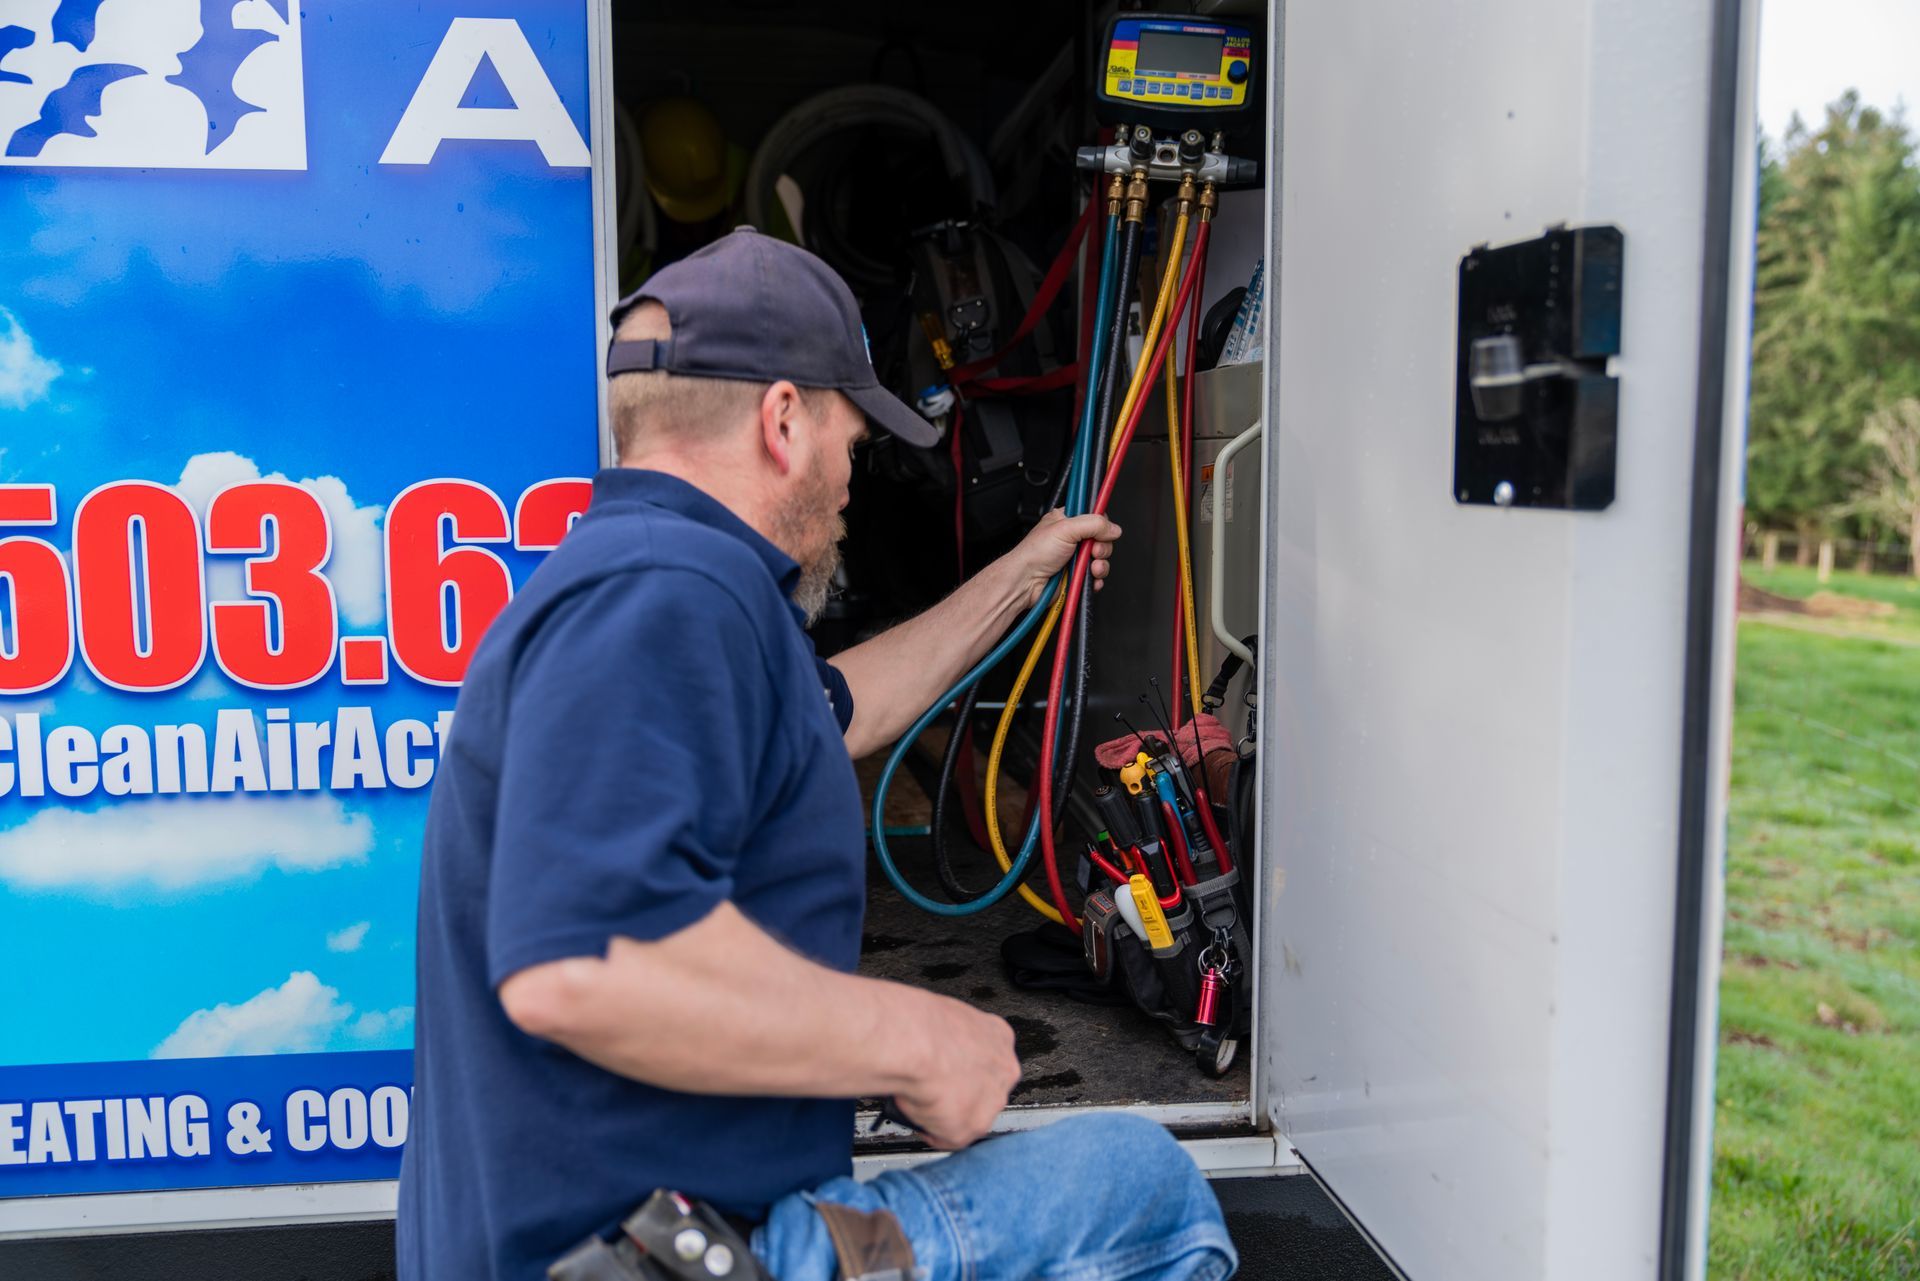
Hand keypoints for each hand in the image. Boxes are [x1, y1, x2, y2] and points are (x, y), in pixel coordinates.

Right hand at [893, 994, 1020, 1149]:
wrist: (915, 1044)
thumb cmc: (922, 1023)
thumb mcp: (943, 1016)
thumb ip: (949, 1036)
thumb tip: (930, 1044)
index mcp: (998, 1035)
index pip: (986, 1058)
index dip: (963, 1067)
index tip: (945, 1068)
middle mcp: (1003, 1070)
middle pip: (983, 1089)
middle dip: (958, 1093)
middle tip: (930, 1087)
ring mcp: (991, 1101)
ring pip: (969, 1116)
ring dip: (944, 1113)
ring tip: (916, 1099)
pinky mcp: (971, 1127)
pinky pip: (948, 1137)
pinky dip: (929, 1130)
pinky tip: (914, 1113)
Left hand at [1007, 509, 1121, 608]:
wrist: (1026, 582)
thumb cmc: (1034, 554)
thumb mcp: (1065, 529)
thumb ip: (1093, 524)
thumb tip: (1113, 529)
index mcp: (1067, 521)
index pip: (1094, 516)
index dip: (1101, 524)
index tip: (1101, 531)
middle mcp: (1073, 538)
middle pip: (1102, 539)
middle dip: (1101, 548)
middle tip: (1091, 551)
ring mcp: (1076, 558)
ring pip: (1101, 559)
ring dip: (1100, 565)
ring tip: (1091, 568)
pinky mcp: (1077, 575)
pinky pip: (1096, 577)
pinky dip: (1096, 579)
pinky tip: (1090, 579)